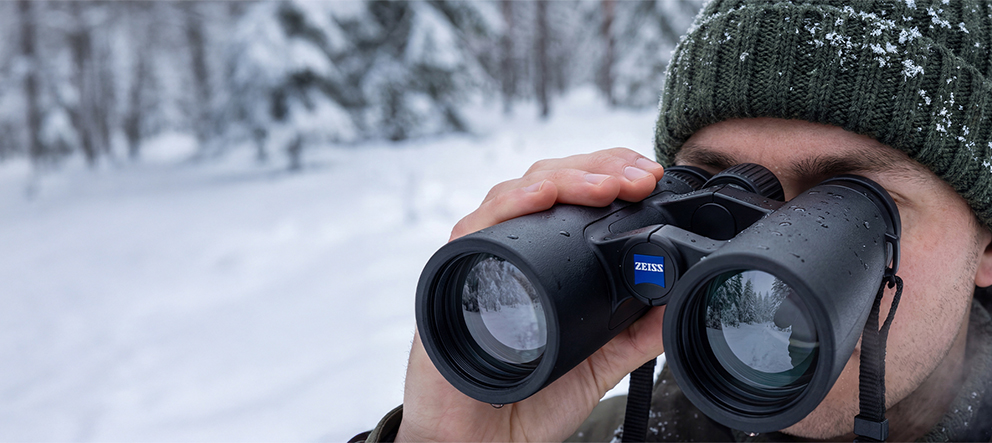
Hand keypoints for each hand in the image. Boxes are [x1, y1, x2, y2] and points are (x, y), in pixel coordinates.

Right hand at [397, 148, 669, 441]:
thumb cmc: (525, 401)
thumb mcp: (597, 364)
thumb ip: (634, 334)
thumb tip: (678, 299)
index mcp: (541, 261)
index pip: (573, 197)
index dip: (609, 176)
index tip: (647, 177)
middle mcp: (509, 250)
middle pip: (547, 182)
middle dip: (597, 169)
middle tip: (637, 177)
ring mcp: (479, 257)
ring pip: (514, 192)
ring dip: (563, 179)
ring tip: (605, 185)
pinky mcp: (451, 274)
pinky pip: (476, 226)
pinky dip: (510, 204)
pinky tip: (541, 197)